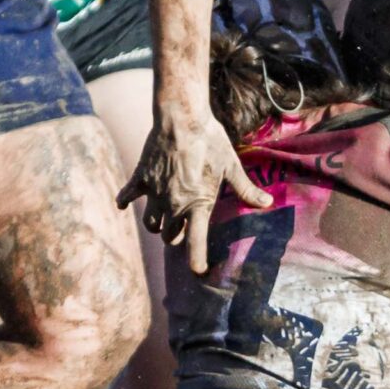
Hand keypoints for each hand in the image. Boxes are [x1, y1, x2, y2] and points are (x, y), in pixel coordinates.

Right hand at [119, 103, 273, 273]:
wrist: (181, 118)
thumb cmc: (210, 141)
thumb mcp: (231, 166)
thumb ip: (246, 189)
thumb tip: (267, 203)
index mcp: (198, 204)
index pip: (195, 242)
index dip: (196, 260)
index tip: (199, 270)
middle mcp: (174, 204)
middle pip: (170, 236)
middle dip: (177, 237)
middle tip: (183, 229)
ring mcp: (155, 193)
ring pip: (151, 224)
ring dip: (157, 225)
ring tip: (164, 218)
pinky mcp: (141, 178)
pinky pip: (127, 197)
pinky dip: (124, 202)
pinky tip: (123, 204)